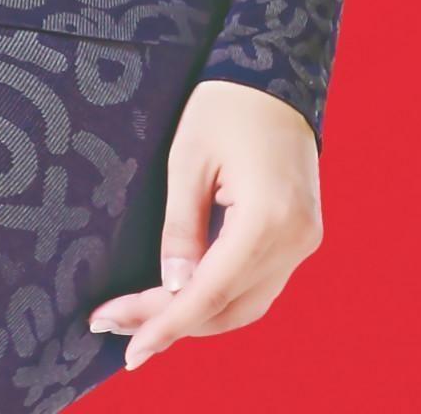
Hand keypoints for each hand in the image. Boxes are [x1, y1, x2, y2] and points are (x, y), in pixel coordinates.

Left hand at [87, 80, 324, 370]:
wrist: (275, 71)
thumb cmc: (224, 105)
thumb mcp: (188, 160)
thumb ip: (180, 230)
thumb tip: (171, 289)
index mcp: (267, 220)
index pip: (209, 292)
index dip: (166, 324)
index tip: (129, 348)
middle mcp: (295, 241)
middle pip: (228, 307)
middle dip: (172, 323)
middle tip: (116, 327)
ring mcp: (304, 241)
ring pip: (248, 304)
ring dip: (197, 317)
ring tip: (142, 318)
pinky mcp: (302, 235)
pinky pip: (260, 284)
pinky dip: (222, 297)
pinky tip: (184, 298)